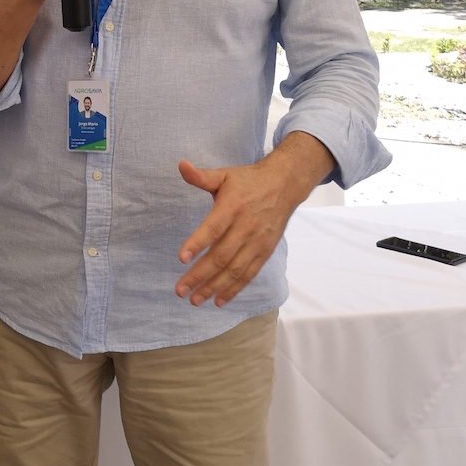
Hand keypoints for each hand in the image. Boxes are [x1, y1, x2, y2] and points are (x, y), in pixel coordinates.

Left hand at [174, 135, 332, 305]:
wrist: (284, 186)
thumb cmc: (248, 181)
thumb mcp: (224, 174)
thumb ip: (201, 176)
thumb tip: (181, 165)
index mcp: (232, 207)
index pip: (213, 229)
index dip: (197, 244)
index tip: (181, 258)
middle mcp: (246, 227)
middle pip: (221, 256)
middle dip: (200, 275)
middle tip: (180, 290)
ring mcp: (257, 242)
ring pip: (235, 270)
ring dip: (214, 287)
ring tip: (195, 300)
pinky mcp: (265, 252)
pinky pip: (249, 274)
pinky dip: (235, 289)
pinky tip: (219, 300)